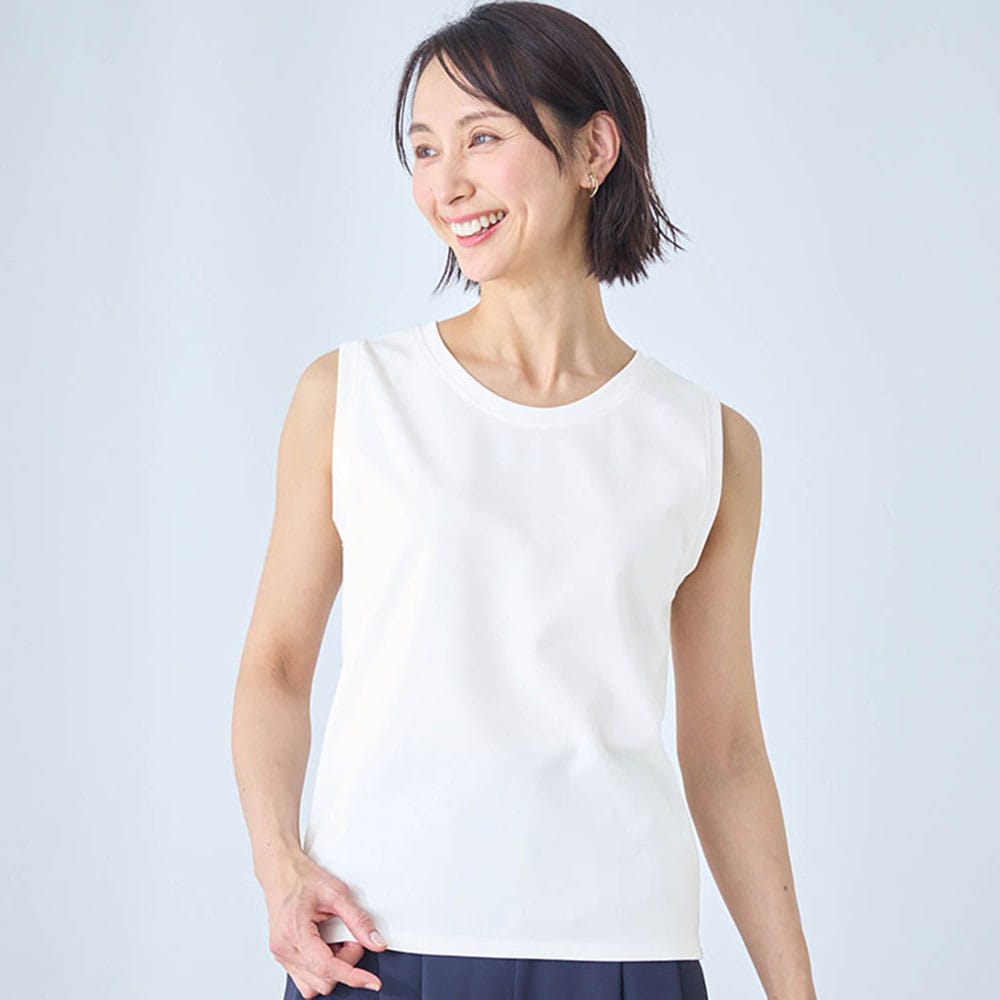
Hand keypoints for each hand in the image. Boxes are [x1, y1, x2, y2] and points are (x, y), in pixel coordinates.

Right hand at [260, 850, 387, 996]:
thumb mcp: (337, 893)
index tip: (372, 981)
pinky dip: (321, 968)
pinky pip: (305, 978)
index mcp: (295, 933)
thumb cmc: (302, 878)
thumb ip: (359, 920)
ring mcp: (281, 955)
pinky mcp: (283, 956)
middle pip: (324, 980)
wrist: (280, 871)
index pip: (328, 968)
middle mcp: (284, 950)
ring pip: (314, 985)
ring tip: (335, 940)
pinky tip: (325, 946)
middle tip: (349, 936)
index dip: (354, 977)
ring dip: (332, 968)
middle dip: (345, 962)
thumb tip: (376, 942)